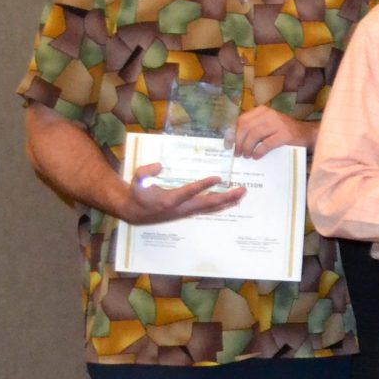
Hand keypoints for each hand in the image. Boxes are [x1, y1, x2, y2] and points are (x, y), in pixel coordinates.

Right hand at [121, 165, 242, 223]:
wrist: (136, 213)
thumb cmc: (138, 195)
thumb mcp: (136, 181)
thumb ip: (144, 172)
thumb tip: (159, 165)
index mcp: (169, 200)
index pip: (189, 192)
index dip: (203, 185)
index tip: (218, 177)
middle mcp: (182, 208)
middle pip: (208, 204)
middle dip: (226, 197)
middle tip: (242, 189)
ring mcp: (187, 212)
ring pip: (211, 208)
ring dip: (228, 202)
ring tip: (242, 194)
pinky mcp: (190, 212)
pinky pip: (209, 210)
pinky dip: (222, 205)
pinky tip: (233, 200)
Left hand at [230, 105, 311, 160]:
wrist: (306, 134)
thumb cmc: (283, 131)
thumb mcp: (267, 124)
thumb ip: (253, 127)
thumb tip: (233, 139)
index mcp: (262, 111)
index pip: (241, 120)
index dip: (232, 134)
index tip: (228, 145)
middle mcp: (269, 114)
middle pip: (246, 127)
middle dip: (239, 142)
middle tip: (238, 153)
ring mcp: (278, 124)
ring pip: (254, 135)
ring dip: (247, 148)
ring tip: (247, 156)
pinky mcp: (285, 135)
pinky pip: (266, 144)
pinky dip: (258, 152)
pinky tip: (256, 156)